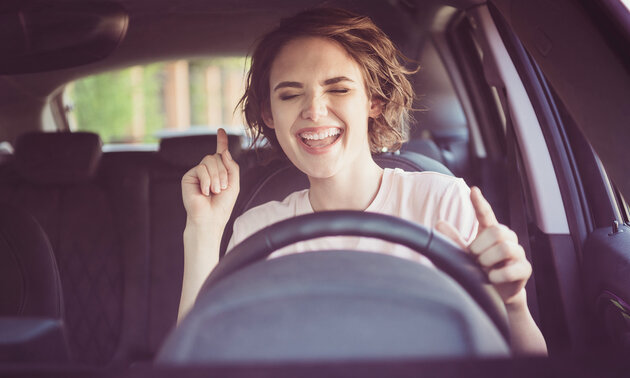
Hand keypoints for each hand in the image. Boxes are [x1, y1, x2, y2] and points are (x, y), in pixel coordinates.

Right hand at [181, 128, 239, 225]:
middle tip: (221, 188)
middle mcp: (208, 170)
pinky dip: (206, 180)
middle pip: (217, 156)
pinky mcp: (189, 176)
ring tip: (214, 191)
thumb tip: (223, 151)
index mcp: (219, 171)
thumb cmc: (222, 205)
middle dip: (223, 172)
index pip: (220, 153)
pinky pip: (201, 168)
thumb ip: (232, 166)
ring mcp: (198, 172)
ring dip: (216, 177)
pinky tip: (205, 192)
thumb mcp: (234, 184)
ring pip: (209, 160)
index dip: (221, 141)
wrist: (210, 218)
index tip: (221, 130)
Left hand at [436, 186, 531, 307]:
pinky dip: (498, 275)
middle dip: (480, 246)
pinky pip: (512, 268)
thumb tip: (439, 223)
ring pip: (505, 248)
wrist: (495, 295)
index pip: (486, 214)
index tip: (473, 190)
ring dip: (488, 260)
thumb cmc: (479, 271)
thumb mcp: (464, 256)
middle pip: (497, 231)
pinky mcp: (524, 269)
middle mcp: (507, 238)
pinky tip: (492, 278)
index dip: (480, 203)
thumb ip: (454, 241)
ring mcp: (518, 253)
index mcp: (491, 232)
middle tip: (475, 258)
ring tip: (483, 269)